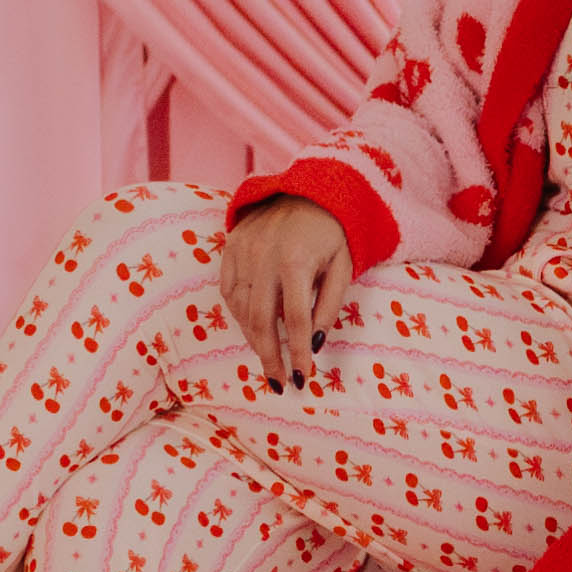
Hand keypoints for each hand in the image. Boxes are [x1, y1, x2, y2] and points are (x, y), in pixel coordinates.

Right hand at [220, 194, 352, 391]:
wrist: (310, 190)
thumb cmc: (333, 233)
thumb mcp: (343, 268)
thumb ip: (329, 306)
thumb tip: (315, 344)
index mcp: (296, 262)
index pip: (294, 320)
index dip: (297, 352)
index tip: (302, 377)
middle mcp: (264, 257)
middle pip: (260, 320)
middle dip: (269, 356)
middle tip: (277, 381)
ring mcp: (243, 250)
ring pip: (240, 308)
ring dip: (253, 338)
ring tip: (268, 357)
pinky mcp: (231, 245)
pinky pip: (228, 290)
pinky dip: (239, 314)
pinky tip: (253, 328)